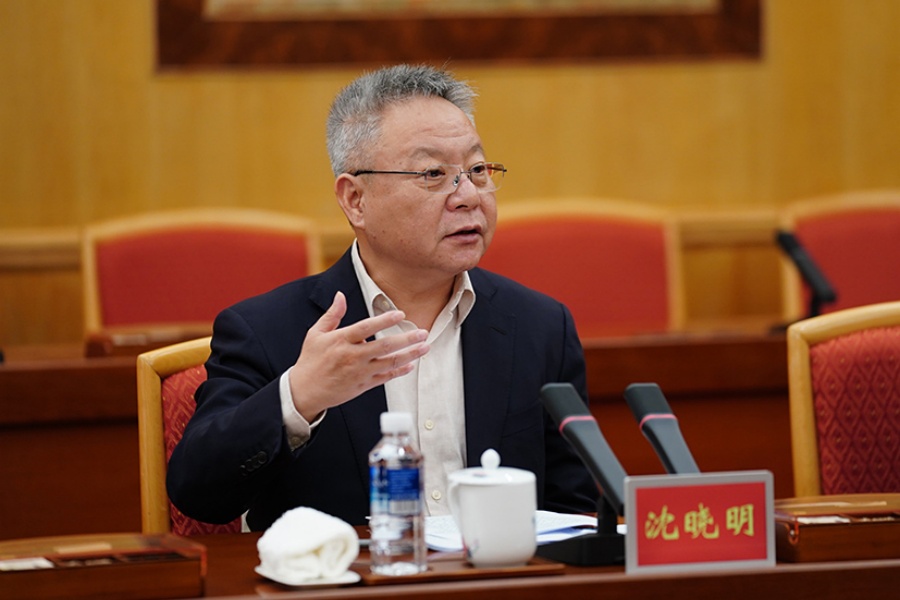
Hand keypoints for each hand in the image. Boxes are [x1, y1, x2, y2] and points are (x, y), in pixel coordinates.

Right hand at [288, 291, 428, 421]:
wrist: (305, 391)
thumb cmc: (311, 360)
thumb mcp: (316, 333)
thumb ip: (332, 314)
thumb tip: (340, 295)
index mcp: (341, 340)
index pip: (366, 328)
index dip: (384, 320)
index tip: (400, 314)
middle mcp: (352, 356)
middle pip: (384, 346)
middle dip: (406, 339)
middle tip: (423, 333)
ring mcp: (359, 372)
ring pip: (389, 363)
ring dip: (410, 355)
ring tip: (425, 347)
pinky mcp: (363, 385)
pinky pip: (385, 377)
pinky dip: (399, 371)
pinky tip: (411, 365)